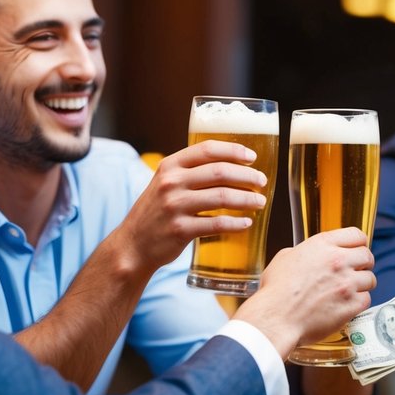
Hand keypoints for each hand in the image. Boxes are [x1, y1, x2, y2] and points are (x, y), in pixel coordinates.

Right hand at [118, 140, 269, 270]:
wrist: (133, 244)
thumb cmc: (156, 212)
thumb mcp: (165, 183)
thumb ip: (190, 173)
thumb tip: (233, 166)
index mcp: (170, 166)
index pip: (207, 149)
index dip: (234, 151)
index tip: (252, 158)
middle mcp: (171, 183)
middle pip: (219, 172)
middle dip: (247, 176)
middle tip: (261, 182)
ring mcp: (175, 206)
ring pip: (222, 197)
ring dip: (247, 199)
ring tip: (260, 202)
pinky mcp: (180, 230)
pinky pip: (217, 224)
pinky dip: (236, 223)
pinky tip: (246, 223)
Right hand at [235, 227, 374, 356]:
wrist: (276, 317)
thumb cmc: (276, 291)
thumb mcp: (285, 257)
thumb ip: (305, 252)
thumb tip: (311, 254)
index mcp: (322, 245)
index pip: (356, 235)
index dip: (358, 243)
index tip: (357, 249)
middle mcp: (338, 261)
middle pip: (367, 256)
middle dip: (363, 263)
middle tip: (355, 271)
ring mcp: (347, 283)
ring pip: (370, 278)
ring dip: (362, 284)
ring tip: (349, 290)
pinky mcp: (351, 304)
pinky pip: (366, 299)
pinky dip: (358, 302)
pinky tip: (346, 304)